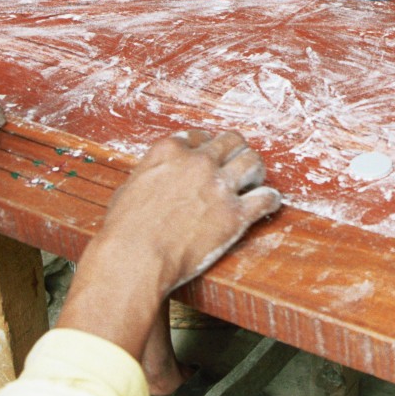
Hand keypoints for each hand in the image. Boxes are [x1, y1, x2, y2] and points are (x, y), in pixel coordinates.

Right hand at [97, 130, 280, 293]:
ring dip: (255, 171)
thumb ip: (151, 175)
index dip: (208, 147)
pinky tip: (268, 203)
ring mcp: (219, 186)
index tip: (211, 157)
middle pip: (232, 142)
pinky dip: (270, 200)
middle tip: (238, 165)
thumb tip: (156, 179)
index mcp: (170, 151)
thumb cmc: (124, 231)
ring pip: (253, 161)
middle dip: (236, 152)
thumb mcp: (129, 188)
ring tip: (253, 182)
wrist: (135, 259)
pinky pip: (266, 197)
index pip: (200, 136)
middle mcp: (198, 162)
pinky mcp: (235, 214)